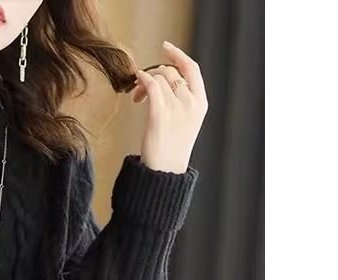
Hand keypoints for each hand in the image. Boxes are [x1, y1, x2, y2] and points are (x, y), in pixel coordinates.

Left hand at [131, 41, 208, 173]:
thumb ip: (183, 100)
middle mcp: (191, 103)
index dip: (178, 55)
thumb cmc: (172, 149)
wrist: (165, 172)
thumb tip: (165, 79)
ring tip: (137, 96)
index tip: (165, 48)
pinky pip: (151, 85)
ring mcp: (177, 108)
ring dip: (144, 82)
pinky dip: (142, 80)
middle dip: (155, 73)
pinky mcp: (160, 114)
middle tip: (141, 87)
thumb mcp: (186, 122)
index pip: (192, 68)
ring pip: (159, 78)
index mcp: (201, 103)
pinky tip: (136, 84)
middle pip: (171, 71)